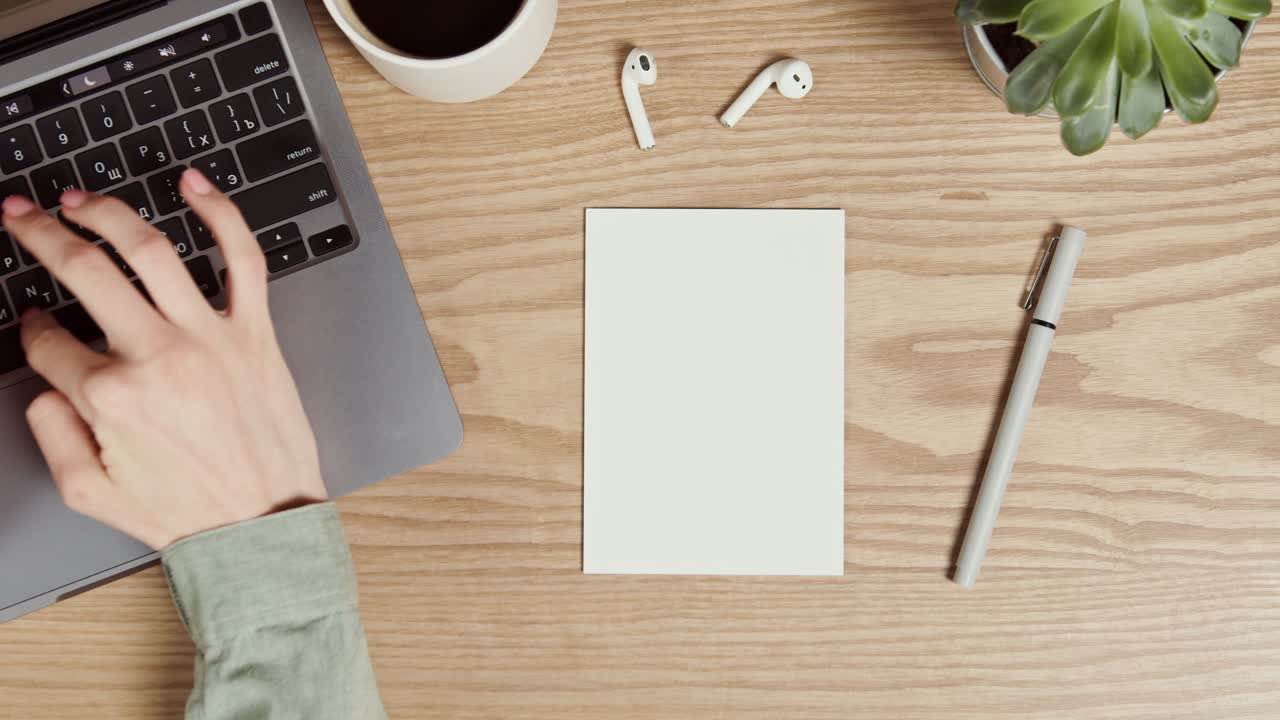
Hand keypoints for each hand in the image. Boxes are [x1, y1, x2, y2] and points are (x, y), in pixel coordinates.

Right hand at [1, 170, 326, 549]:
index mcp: (112, 397)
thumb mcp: (91, 493)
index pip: (48, 339)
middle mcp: (158, 357)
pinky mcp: (255, 332)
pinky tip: (193, 184)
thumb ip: (50, 435)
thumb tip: (43, 385)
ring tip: (79, 198)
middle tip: (19, 214)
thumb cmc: (187, 511)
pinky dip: (220, 213)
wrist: (265, 523)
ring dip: (106, 211)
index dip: (32, 326)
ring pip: (151, 251)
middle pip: (85, 272)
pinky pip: (242, 258)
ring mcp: (211, 338)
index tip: (35, 319)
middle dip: (39, 235)